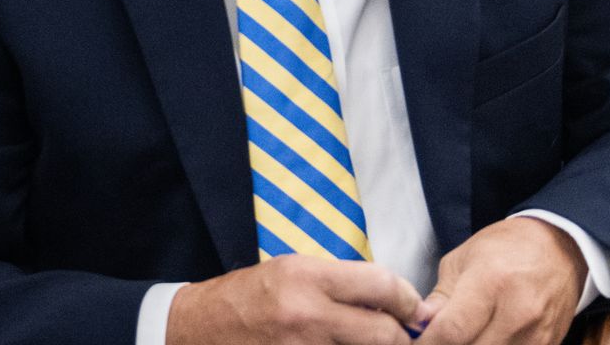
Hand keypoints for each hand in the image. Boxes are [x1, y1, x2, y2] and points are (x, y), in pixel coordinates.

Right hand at [167, 256, 422, 344]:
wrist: (197, 329)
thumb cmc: (246, 298)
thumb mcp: (290, 271)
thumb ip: (341, 283)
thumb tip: (395, 300)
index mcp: (305, 276)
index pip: (383, 285)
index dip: (409, 300)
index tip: (412, 309)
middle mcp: (307, 314)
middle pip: (387, 335)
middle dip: (400, 338)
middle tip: (398, 336)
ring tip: (364, 341)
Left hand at [417, 218, 585, 344]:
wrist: (559, 249)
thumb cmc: (505, 249)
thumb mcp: (461, 260)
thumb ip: (440, 298)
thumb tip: (419, 328)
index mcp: (490, 282)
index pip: (452, 331)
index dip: (427, 342)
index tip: (416, 342)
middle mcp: (518, 312)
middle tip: (436, 339)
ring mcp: (537, 334)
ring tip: (460, 336)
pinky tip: (483, 338)